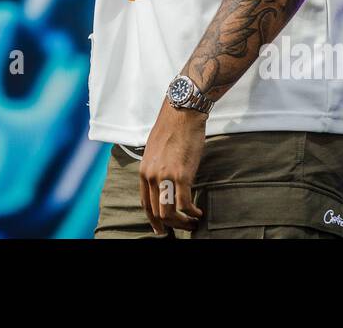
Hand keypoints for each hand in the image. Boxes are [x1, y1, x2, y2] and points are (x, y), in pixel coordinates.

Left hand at [138, 98, 206, 234]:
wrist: (182, 113)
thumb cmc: (172, 129)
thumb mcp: (156, 151)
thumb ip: (157, 169)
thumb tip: (164, 183)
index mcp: (144, 171)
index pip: (145, 203)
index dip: (153, 219)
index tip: (160, 228)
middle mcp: (151, 176)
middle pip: (156, 211)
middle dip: (169, 225)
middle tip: (182, 228)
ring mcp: (165, 176)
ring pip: (169, 212)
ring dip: (181, 223)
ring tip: (192, 223)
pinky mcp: (182, 175)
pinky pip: (184, 203)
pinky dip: (192, 212)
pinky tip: (198, 212)